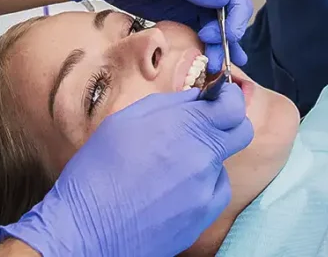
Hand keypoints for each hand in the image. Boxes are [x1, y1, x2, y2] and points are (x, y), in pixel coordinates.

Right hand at [0, 84, 253, 256]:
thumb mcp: (126, 120)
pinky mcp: (203, 217)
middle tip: (203, 125)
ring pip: (223, 162)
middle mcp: (202, 156)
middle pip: (241, 131)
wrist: (86, 229)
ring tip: (171, 166)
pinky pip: (216, 191)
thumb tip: (196, 98)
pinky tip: (174, 189)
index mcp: (184, 126)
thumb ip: (170, 104)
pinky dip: (203, 186)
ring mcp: (205, 189)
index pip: (233, 105)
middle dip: (228, 123)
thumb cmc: (97, 171)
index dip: (229, 98)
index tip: (219, 98)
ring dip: (208, 157)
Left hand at [63, 0, 251, 70]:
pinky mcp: (182, 16)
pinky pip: (200, 33)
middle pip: (229, 11)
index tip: (231, 33)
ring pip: (217, 26)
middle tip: (219, 51)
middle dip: (228, 33)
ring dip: (220, 45)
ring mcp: (194, 1)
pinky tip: (213, 61)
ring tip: (217, 65)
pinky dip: (207, 47)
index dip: (236, 12)